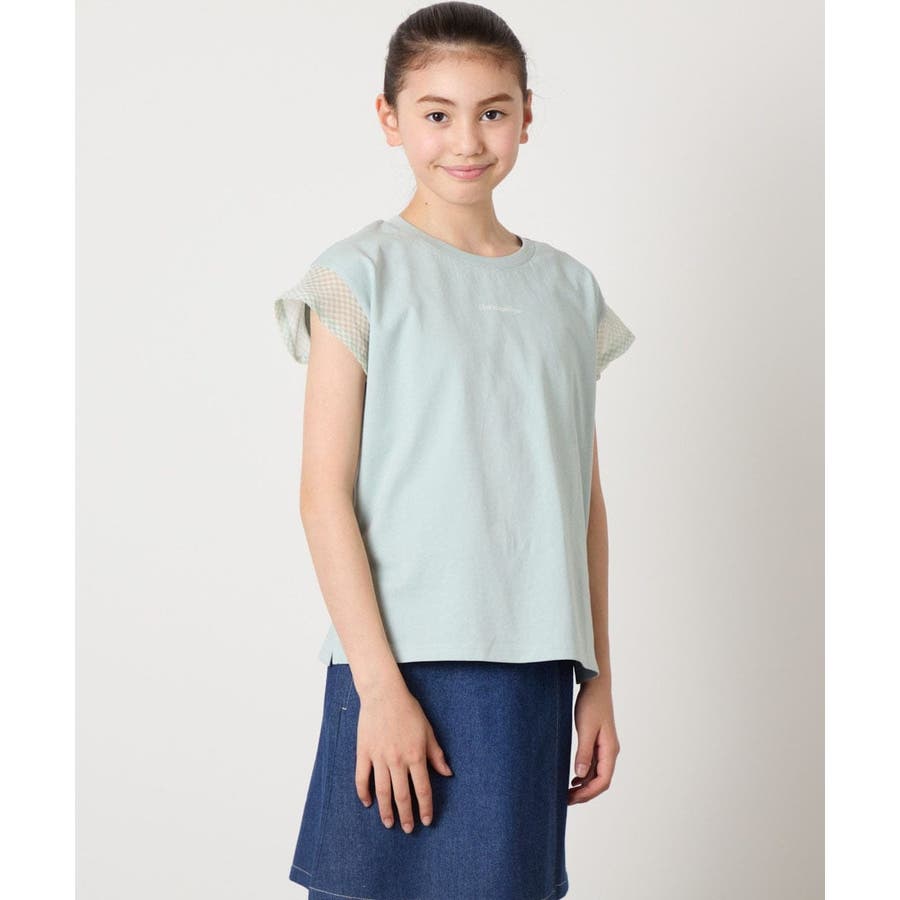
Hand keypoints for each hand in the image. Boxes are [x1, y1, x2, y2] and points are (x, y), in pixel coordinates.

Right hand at [355, 682, 453, 832]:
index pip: (422, 789)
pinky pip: (362, 778)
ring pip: (383, 791)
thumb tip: (448, 773)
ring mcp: (378, 757)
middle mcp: (397, 760)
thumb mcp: (428, 730)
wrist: (383, 694)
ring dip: (386, 810)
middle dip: (406, 815)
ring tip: (389, 823)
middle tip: (408, 829)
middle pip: (402, 795)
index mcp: (415, 755)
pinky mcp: (363, 752)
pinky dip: (364, 793)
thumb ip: (436, 754)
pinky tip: (368, 803)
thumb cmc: (408, 710)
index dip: (425, 807)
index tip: (426, 820)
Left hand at [567, 676, 619, 804]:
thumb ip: (584, 752)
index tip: (572, 798)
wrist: (596, 686)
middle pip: (600, 781)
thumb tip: (581, 775)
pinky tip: (573, 778)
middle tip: (565, 799)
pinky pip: (594, 765)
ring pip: (597, 774)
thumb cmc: (592, 704)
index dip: (588, 793)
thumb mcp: (586, 728)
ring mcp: (605, 748)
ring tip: (567, 792)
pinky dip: (584, 775)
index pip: (603, 781)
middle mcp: (610, 752)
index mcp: (610, 750)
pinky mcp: (598, 743)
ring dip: (583, 785)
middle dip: (585, 793)